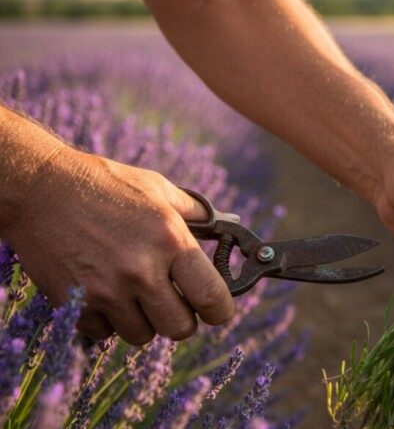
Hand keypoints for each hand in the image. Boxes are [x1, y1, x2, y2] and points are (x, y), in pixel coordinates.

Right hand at [5, 146, 234, 344]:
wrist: (39, 189)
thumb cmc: (104, 185)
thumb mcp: (157, 188)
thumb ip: (196, 213)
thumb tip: (226, 229)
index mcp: (170, 241)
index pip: (212, 298)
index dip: (220, 311)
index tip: (217, 310)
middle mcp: (141, 271)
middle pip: (180, 328)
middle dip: (181, 318)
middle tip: (172, 300)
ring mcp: (106, 291)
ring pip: (143, 335)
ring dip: (143, 320)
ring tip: (133, 291)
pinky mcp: (75, 304)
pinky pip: (105, 333)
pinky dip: (107, 320)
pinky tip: (103, 291)